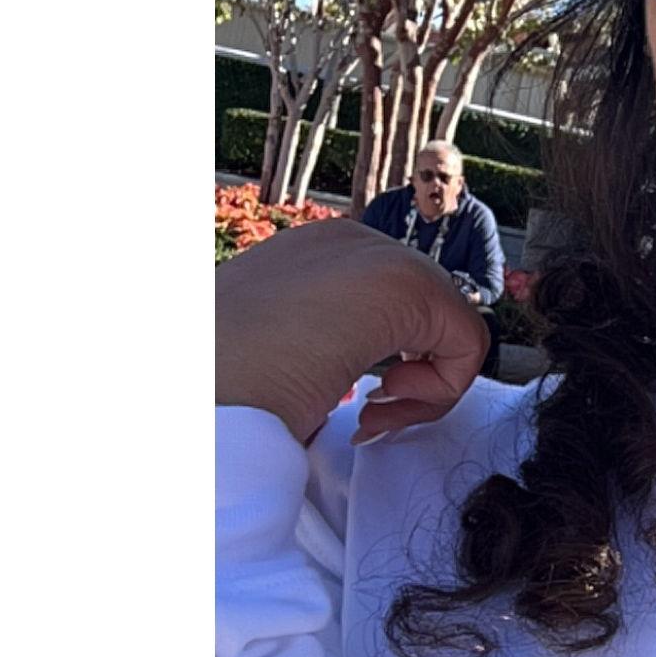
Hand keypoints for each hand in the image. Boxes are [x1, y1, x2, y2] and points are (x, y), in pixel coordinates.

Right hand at [217, 219, 489, 445]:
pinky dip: (439, 395)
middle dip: (412, 375)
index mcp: (315, 254)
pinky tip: (376, 410)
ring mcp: (376, 255)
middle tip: (363, 415)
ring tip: (367, 414)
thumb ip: (321, 348)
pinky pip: (469, 344)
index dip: (390, 364)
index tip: (351, 404)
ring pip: (452, 327)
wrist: (186, 403)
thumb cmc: (221, 394)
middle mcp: (347, 240)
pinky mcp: (403, 286)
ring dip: (422, 388)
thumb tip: (360, 369)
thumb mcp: (278, 358)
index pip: (395, 307)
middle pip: (431, 315)